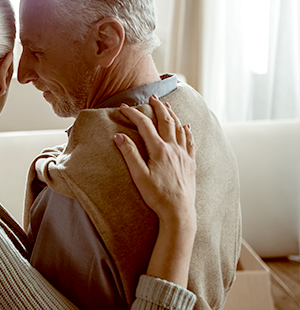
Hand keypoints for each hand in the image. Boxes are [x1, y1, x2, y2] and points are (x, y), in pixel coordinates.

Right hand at [114, 95, 196, 286]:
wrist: (179, 212)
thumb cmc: (157, 196)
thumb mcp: (139, 176)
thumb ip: (130, 154)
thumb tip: (118, 136)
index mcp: (159, 150)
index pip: (145, 125)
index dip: (134, 114)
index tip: (124, 107)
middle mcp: (174, 148)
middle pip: (166, 121)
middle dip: (158, 107)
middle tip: (152, 97)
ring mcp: (184, 155)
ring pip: (179, 128)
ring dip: (172, 115)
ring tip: (167, 106)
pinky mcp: (190, 163)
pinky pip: (190, 142)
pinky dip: (187, 131)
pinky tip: (186, 127)